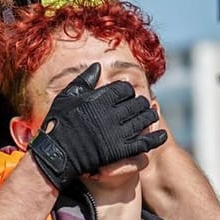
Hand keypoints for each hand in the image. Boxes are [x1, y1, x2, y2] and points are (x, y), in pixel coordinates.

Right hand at [27, 64, 168, 189]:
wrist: (57, 154)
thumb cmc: (59, 123)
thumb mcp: (67, 96)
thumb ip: (85, 80)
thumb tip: (98, 66)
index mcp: (100, 98)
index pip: (124, 89)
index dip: (127, 91)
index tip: (126, 95)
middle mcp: (111, 114)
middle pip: (137, 104)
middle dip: (140, 103)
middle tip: (142, 105)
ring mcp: (117, 132)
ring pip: (143, 120)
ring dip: (149, 117)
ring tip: (151, 116)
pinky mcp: (121, 150)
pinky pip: (144, 142)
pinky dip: (155, 138)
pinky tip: (162, 135)